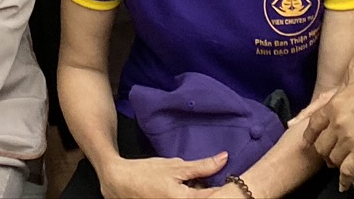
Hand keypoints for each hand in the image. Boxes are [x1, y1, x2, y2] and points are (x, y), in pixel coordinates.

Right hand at [91, 152, 227, 198]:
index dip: (227, 186)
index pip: (215, 196)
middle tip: (211, 179)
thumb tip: (224, 158)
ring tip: (195, 183)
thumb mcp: (176, 166)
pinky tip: (186, 189)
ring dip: (200, 193)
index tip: (234, 179)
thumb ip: (202, 166)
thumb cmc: (146, 173)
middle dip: (210, 189)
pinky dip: (190, 195)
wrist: (119, 183)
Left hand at [304, 74, 353, 184]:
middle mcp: (337, 123)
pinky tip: (344, 184)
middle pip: (321, 145)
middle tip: (329, 153)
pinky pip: (347, 170)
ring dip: (335, 163)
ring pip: (333, 159)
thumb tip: (333, 109)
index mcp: (333, 106)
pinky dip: (344, 179)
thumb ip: (339, 100)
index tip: (309, 141)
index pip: (313, 125)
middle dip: (324, 151)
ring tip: (340, 164)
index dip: (310, 136)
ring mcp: (348, 138)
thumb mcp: (352, 87)